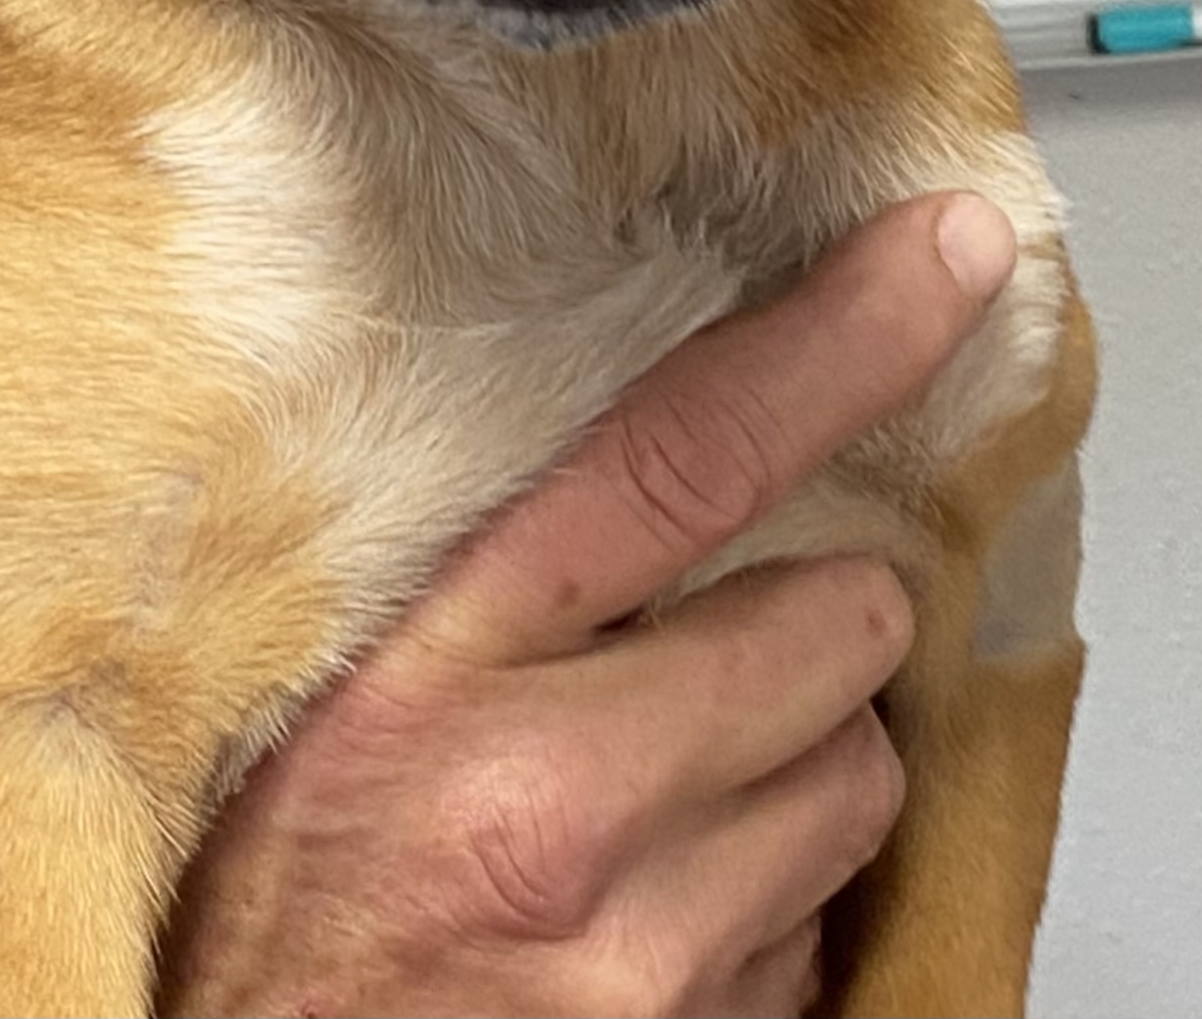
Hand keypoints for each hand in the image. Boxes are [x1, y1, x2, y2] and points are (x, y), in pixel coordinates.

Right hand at [160, 191, 1016, 1017]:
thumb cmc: (255, 925)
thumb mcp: (320, 697)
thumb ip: (479, 586)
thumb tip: (660, 485)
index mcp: (434, 669)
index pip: (684, 454)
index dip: (839, 340)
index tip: (947, 252)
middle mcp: (558, 804)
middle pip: (839, 627)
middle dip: (807, 625)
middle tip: (698, 652)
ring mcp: (647, 955)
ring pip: (857, 781)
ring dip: (800, 767)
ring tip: (665, 793)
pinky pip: (823, 938)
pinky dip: (772, 908)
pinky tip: (654, 913)